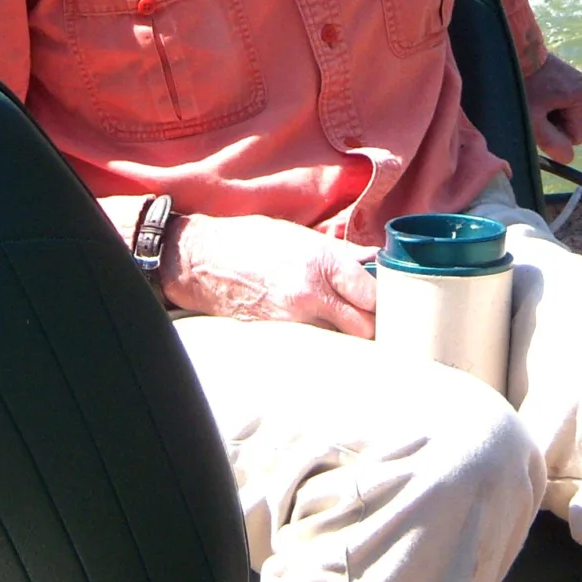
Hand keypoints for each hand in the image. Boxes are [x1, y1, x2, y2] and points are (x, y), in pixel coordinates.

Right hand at [163, 213, 377, 337]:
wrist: (198, 261)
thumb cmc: (247, 240)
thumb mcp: (297, 235)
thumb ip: (338, 252)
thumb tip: (371, 258)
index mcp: (321, 262)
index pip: (372, 295)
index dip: (382, 300)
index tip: (383, 300)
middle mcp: (310, 294)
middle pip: (363, 328)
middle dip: (370, 325)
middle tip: (370, 319)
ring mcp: (292, 321)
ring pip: (338, 342)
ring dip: (344, 337)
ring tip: (342, 328)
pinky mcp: (275, 338)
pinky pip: (311, 346)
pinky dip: (318, 344)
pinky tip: (316, 335)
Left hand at [524, 51, 581, 160]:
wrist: (512, 51)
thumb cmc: (522, 87)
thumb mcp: (533, 121)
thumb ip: (552, 143)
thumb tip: (568, 158)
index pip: (576, 137)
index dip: (556, 136)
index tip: (539, 122)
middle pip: (571, 125)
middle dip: (552, 124)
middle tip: (533, 110)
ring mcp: (576, 80)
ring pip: (564, 114)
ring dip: (547, 113)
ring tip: (532, 99)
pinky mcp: (565, 75)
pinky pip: (559, 101)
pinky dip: (546, 102)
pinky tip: (534, 92)